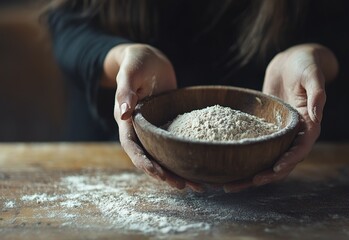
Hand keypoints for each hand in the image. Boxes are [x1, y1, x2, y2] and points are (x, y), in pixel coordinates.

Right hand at [103, 43, 203, 191]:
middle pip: (150, 157)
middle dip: (164, 174)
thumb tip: (123, 112)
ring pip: (164, 154)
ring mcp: (154, 128)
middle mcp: (140, 128)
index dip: (143, 161)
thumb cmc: (136, 61)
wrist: (148, 59)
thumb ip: (125, 91)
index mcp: (127, 120)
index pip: (132, 146)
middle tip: (183, 186)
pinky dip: (185, 155)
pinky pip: (176, 143)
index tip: (158, 173)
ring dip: (177, 170)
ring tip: (197, 185)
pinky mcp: (168, 124)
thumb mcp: (130, 72)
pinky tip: (201, 164)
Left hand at [223, 44, 337, 191]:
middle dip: (267, 174)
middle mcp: (294, 134)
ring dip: (251, 174)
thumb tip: (317, 114)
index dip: (290, 160)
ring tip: (230, 185)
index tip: (275, 168)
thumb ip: (317, 94)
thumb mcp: (313, 75)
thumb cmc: (306, 65)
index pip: (301, 148)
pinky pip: (256, 147)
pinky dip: (244, 157)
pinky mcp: (266, 129)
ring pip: (267, 159)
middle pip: (282, 162)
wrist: (292, 60)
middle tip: (247, 182)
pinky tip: (226, 165)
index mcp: (309, 125)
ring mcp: (279, 133)